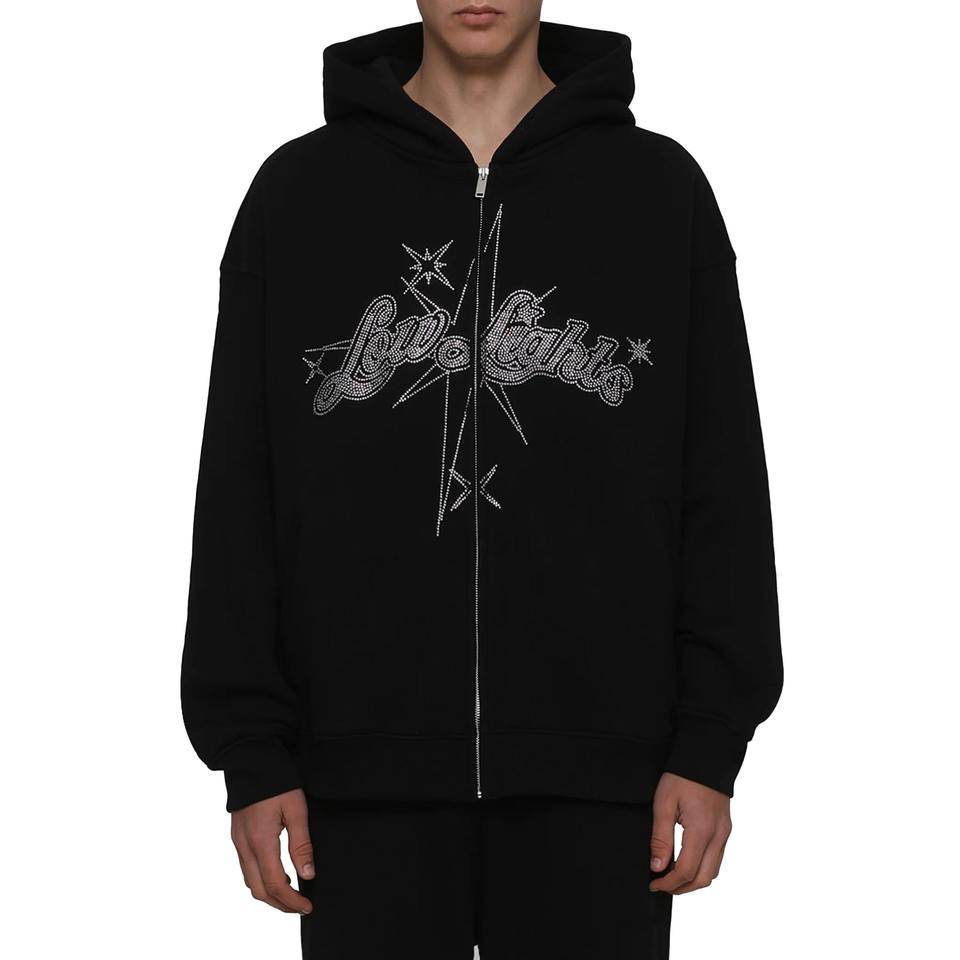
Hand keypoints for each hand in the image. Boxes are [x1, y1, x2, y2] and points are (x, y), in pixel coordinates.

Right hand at [230, 788, 314, 913]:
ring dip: (269, 893)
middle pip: (259, 891)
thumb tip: (307, 875)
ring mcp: (238, 842)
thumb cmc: (276, 781)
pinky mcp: (237, 836)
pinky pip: (247, 868)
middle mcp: (245, 847)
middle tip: (301, 906)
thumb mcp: (296, 809)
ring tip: (292, 893)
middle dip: (280, 904)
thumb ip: (301, 844)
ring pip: (250, 881)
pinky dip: (261, 879)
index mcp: (260, 842)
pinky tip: (277, 873)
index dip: (291, 901)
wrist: (250, 759)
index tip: (307, 906)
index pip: (275, 885)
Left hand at [649, 772, 731, 894]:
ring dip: (693, 880)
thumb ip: (660, 838)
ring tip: (671, 876)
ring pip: (713, 872)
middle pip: (704, 879)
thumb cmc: (682, 777)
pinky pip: (717, 859)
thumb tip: (657, 867)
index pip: (686, 871)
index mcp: (702, 831)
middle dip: (681, 888)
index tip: (653, 884)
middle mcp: (718, 836)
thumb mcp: (663, 804)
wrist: (706, 756)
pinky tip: (686, 862)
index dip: (668, 883)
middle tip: (661, 885)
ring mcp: (725, 834)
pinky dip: (702, 868)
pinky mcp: (726, 829)